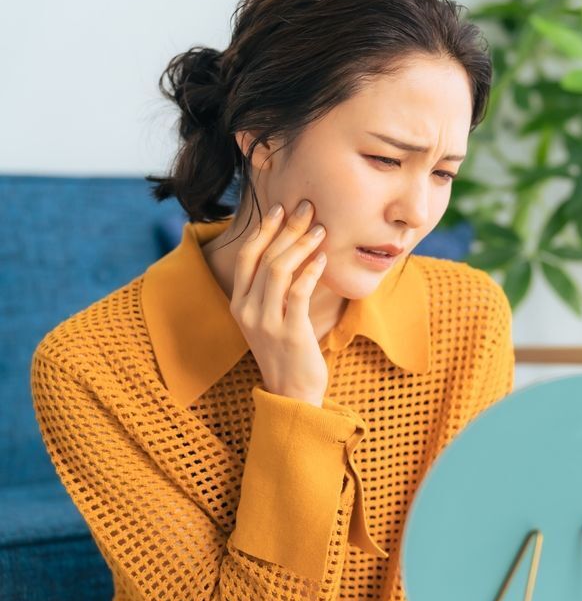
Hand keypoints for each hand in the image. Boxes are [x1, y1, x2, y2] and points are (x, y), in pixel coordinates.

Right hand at [230, 199, 328, 406]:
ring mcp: (266, 322)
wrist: (293, 393)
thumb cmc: (288, 352)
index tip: (281, 208)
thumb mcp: (272, 318)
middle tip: (307, 208)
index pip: (246, 256)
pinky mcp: (290, 332)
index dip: (263, 229)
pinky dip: (311, 271)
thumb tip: (292, 251)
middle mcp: (247, 310)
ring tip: (321, 229)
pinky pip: (298, 292)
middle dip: (286, 228)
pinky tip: (323, 258)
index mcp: (239, 304)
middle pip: (263, 257)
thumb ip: (274, 290)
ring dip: (301, 245)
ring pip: (278, 270)